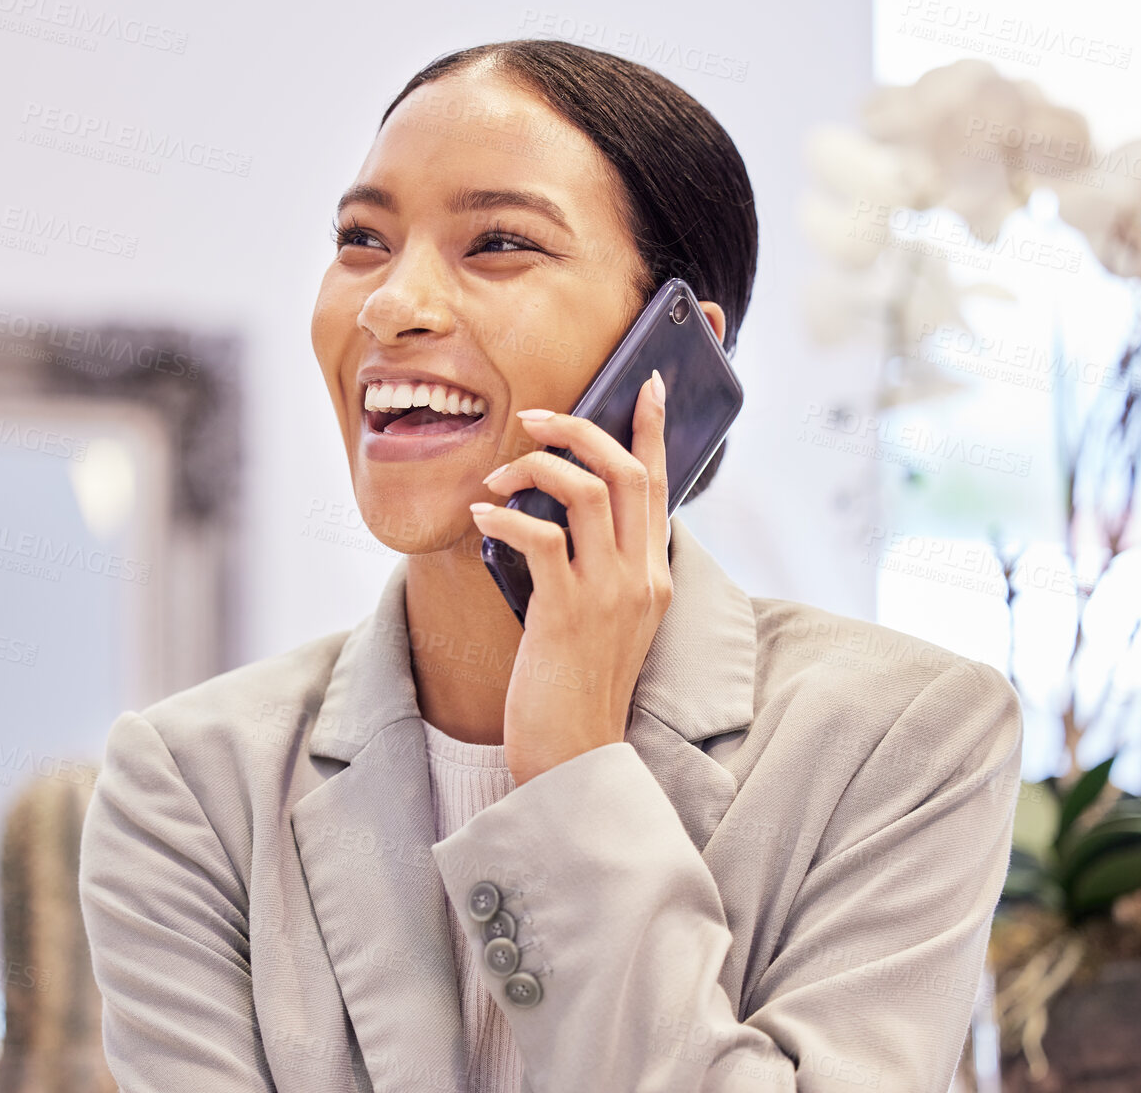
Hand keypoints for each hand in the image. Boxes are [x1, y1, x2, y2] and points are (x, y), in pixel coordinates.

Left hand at [468, 370, 673, 785]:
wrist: (573, 756)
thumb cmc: (576, 686)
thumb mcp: (603, 620)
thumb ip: (598, 568)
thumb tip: (558, 519)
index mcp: (654, 575)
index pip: (660, 484)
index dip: (652, 429)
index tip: (647, 383)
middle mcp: (641, 577)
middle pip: (626, 472)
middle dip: (580, 428)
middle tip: (533, 415)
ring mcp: (609, 594)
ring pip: (586, 492)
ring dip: (534, 468)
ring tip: (496, 477)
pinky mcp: (568, 612)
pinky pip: (541, 538)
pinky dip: (506, 516)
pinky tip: (481, 516)